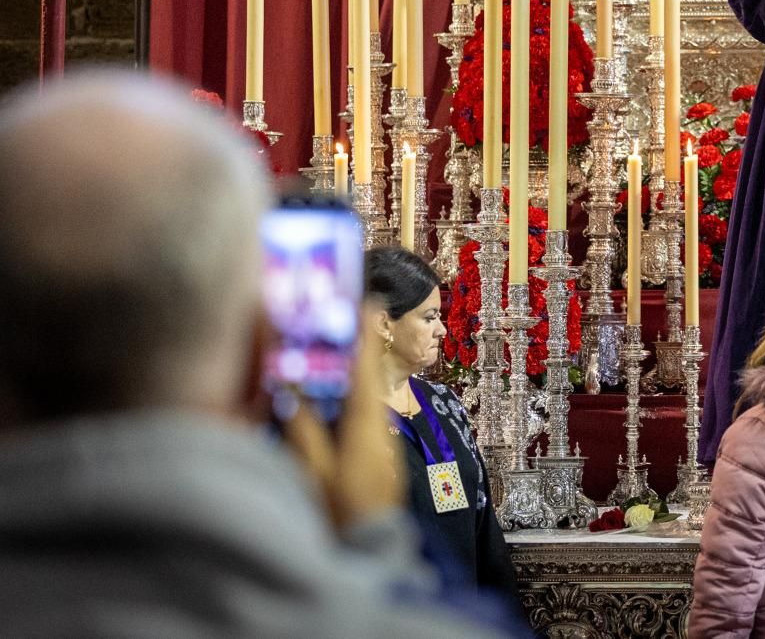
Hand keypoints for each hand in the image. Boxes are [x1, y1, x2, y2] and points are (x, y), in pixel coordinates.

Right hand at [281, 312, 401, 530]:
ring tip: (335, 355)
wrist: (373, 551)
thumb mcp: (315, 473)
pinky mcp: (380, 461)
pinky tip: (336, 404)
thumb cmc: (341, 514)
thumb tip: (290, 390)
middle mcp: (381, 431)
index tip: (368, 304)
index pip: (365, 371)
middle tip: (347, 320)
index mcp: (366, 427)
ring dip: (351, 377)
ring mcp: (383, 446)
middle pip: (368, 381)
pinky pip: (365, 421)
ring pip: (366, 401)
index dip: (365, 336)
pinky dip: (350, 403)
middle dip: (356, 351)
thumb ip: (304, 431)